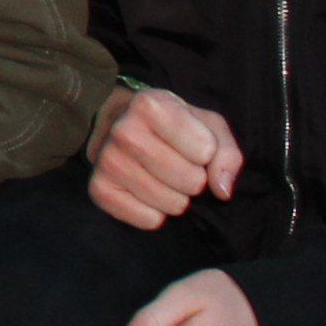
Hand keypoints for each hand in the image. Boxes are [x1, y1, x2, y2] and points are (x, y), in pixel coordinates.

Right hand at [87, 85, 242, 228]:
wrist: (117, 123)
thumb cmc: (171, 126)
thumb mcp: (206, 124)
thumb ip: (226, 152)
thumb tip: (221, 190)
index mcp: (150, 105)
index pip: (205, 151)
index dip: (206, 153)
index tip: (190, 143)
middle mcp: (123, 131)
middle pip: (191, 182)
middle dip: (194, 180)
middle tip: (178, 165)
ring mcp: (107, 160)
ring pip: (172, 204)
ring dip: (177, 198)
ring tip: (163, 179)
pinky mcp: (99, 189)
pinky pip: (149, 220)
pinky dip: (156, 214)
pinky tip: (147, 194)